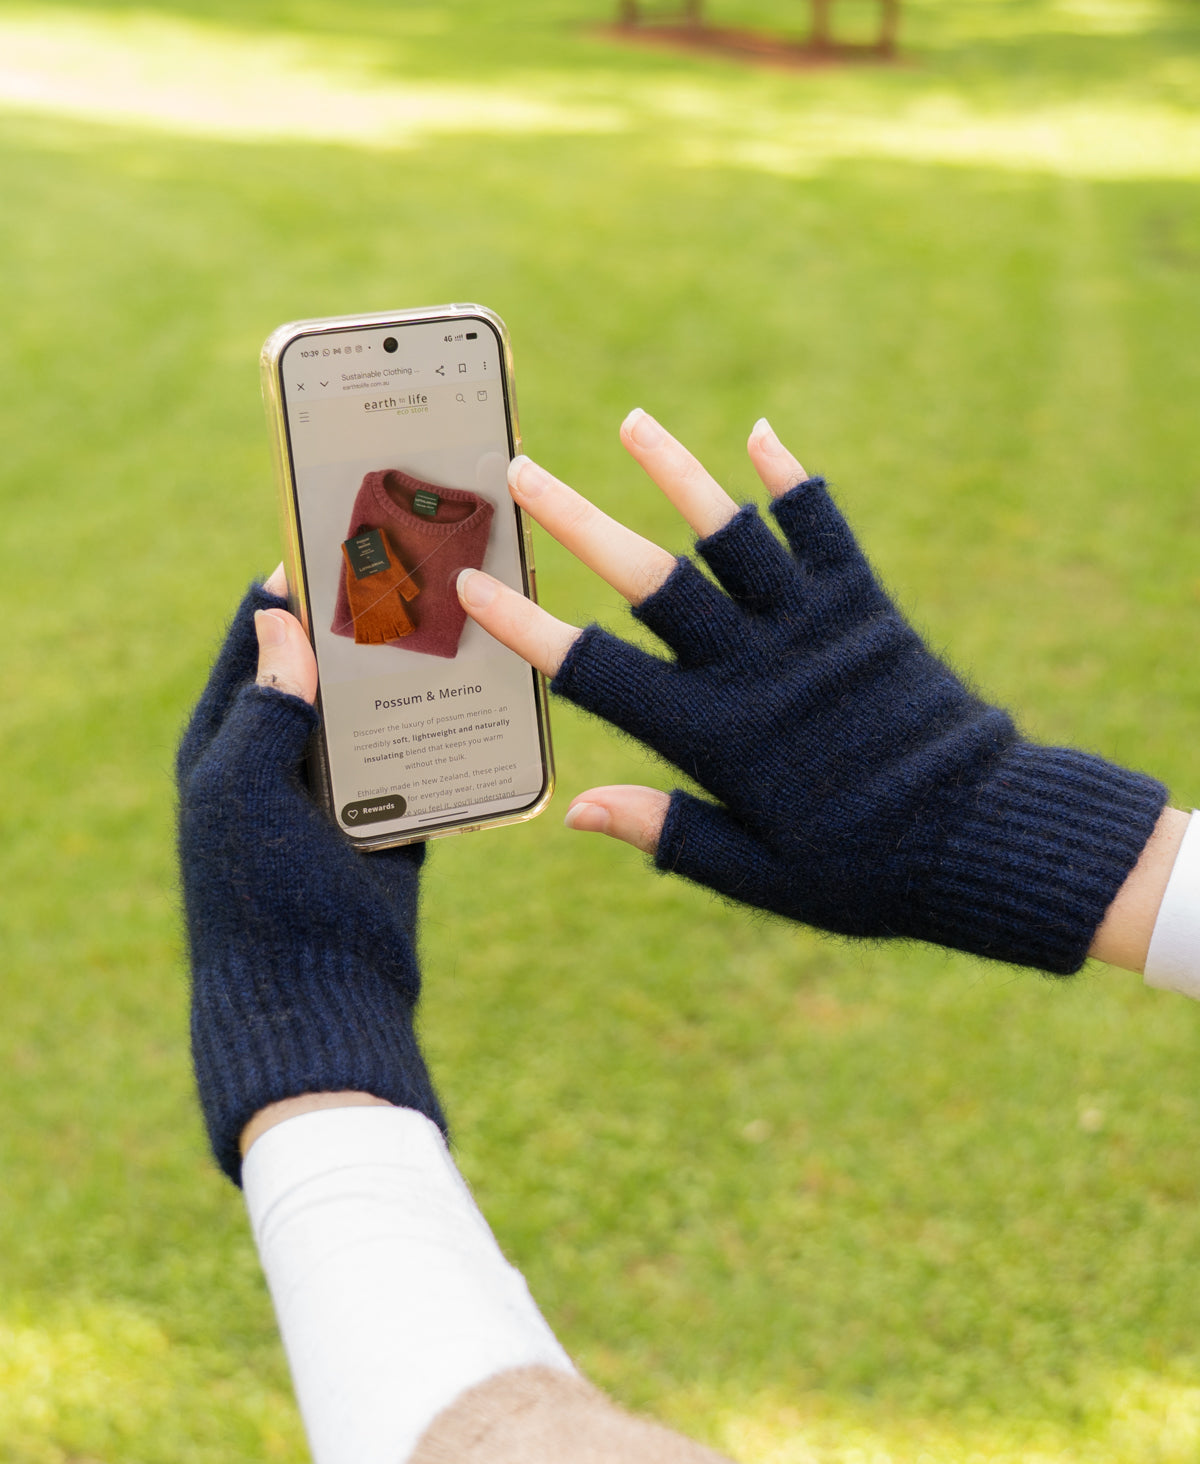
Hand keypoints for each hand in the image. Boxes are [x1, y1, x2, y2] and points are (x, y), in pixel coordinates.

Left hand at [177, 569, 443, 1184]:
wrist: (319, 1005)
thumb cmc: (262, 898)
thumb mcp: (244, 794)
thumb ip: (264, 708)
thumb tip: (278, 618)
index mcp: (228, 739)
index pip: (257, 636)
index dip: (295, 582)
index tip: (344, 530)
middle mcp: (279, 756)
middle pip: (326, 664)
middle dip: (368, 618)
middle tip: (425, 563)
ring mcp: (336, 791)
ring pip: (377, 708)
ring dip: (413, 670)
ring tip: (464, 613)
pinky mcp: (389, 824)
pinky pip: (416, 760)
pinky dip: (442, 729)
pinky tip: (485, 692)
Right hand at [457, 412, 1167, 973]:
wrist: (984, 837)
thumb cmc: (868, 870)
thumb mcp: (760, 876)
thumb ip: (668, 835)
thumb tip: (577, 809)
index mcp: (713, 735)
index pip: (594, 668)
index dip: (525, 625)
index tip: (471, 585)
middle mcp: (753, 667)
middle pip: (646, 579)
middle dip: (575, 521)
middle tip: (521, 472)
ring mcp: (811, 629)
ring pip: (729, 536)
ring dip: (677, 474)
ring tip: (631, 423)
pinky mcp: (867, 610)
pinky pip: (824, 531)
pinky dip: (792, 484)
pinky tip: (761, 439)